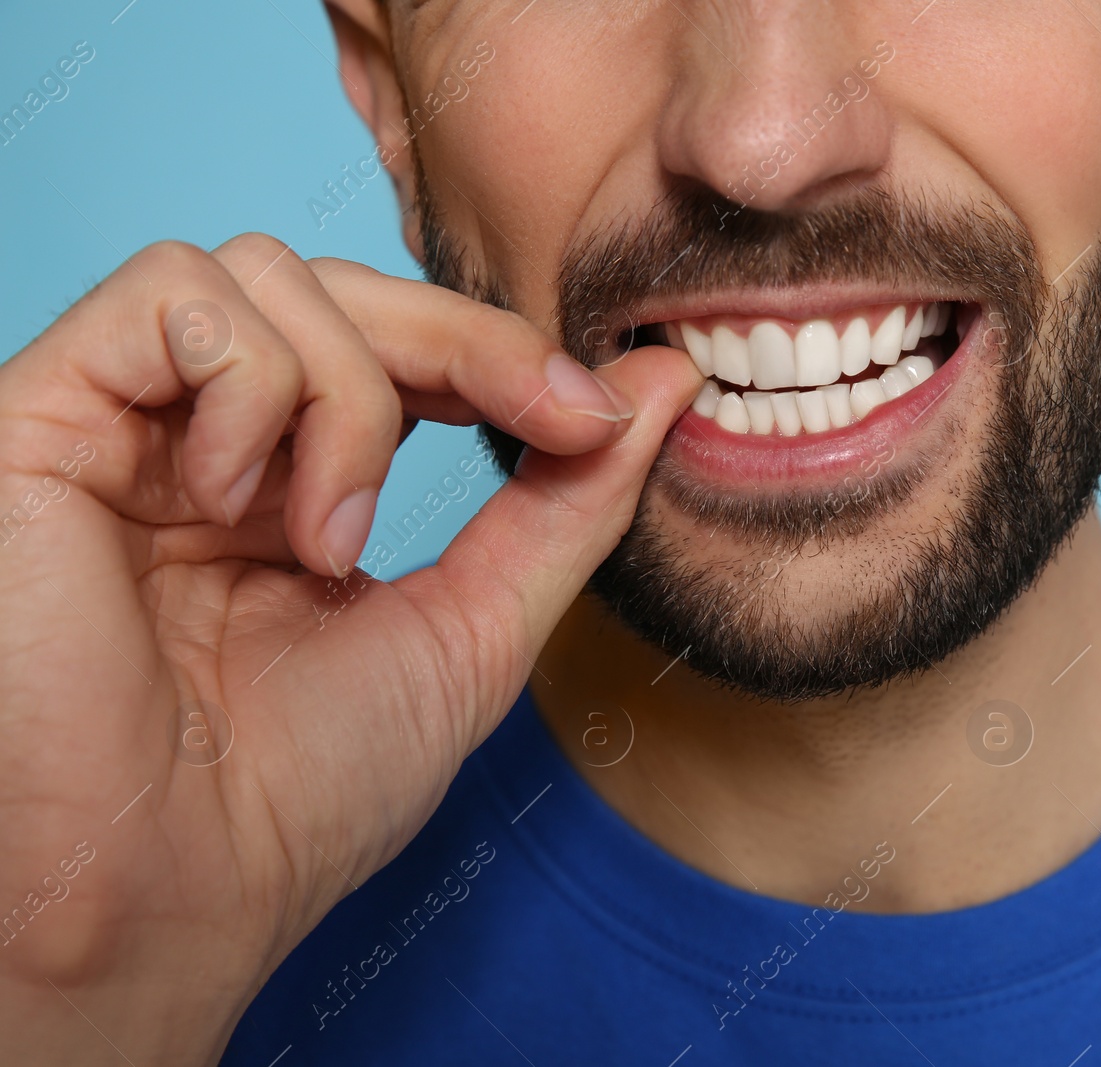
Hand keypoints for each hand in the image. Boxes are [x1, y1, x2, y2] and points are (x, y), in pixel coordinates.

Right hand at [0, 234, 699, 1064]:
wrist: (170, 890)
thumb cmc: (303, 791)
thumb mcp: (478, 628)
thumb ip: (566, 505)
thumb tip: (662, 385)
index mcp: (291, 485)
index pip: (403, 347)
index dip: (503, 351)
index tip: (593, 412)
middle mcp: (206, 443)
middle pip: (349, 289)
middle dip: (471, 344)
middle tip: (549, 421)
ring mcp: (127, 426)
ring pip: (271, 277)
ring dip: (352, 399)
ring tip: (328, 544)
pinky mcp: (45, 414)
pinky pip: (171, 295)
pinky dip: (249, 381)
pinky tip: (241, 502)